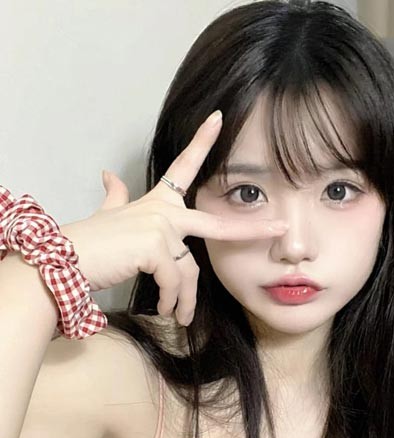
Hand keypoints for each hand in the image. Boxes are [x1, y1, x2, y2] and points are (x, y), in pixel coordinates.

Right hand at [63, 110, 287, 325]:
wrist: (66, 262)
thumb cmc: (91, 243)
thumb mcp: (108, 216)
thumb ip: (116, 197)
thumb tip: (108, 174)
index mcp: (158, 202)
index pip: (184, 168)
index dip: (202, 142)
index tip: (219, 119)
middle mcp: (164, 211)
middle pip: (216, 224)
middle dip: (252, 228)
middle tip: (280, 229)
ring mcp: (160, 228)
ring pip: (189, 271)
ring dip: (184, 298)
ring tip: (178, 316)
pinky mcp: (153, 248)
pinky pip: (173, 281)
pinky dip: (169, 299)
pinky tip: (162, 309)